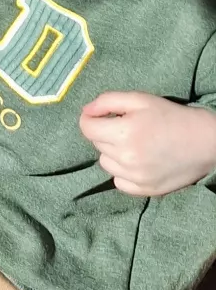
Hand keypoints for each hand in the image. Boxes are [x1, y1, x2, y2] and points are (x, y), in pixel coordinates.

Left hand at [79, 94, 215, 196]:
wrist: (205, 141)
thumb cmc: (171, 116)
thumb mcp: (139, 99)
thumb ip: (107, 101)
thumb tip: (86, 111)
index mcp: (124, 133)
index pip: (87, 128)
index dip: (89, 118)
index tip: (97, 116)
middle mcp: (127, 158)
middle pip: (97, 144)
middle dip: (106, 133)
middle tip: (128, 127)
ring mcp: (136, 177)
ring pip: (106, 163)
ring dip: (113, 153)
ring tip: (134, 144)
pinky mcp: (145, 190)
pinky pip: (118, 181)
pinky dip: (123, 172)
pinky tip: (138, 161)